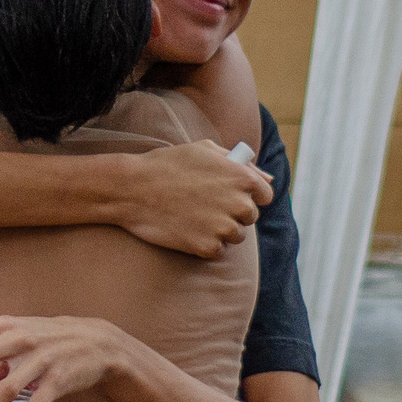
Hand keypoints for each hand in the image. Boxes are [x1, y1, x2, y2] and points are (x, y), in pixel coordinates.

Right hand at [110, 141, 271, 258]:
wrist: (132, 188)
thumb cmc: (168, 164)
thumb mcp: (206, 150)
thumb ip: (242, 164)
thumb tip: (268, 180)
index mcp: (243, 178)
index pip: (265, 196)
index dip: (248, 196)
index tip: (229, 196)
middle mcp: (239, 204)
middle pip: (249, 217)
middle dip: (231, 213)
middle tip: (203, 205)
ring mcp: (224, 228)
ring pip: (235, 236)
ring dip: (219, 230)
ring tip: (193, 216)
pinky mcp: (207, 247)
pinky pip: (217, 251)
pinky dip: (204, 244)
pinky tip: (186, 229)